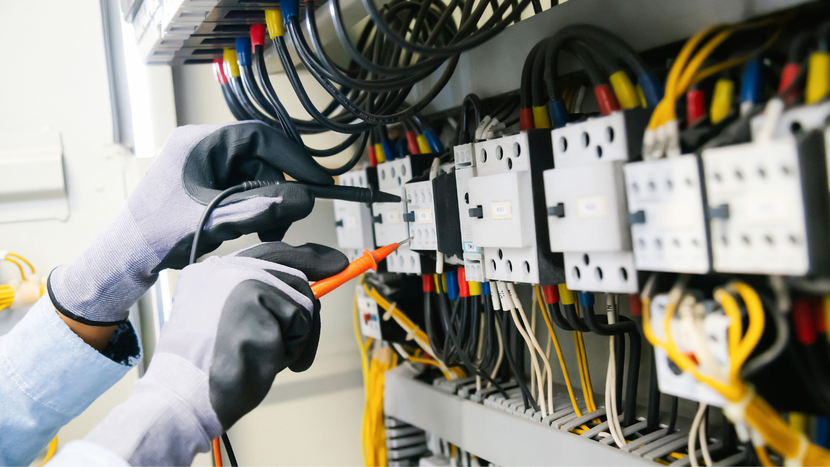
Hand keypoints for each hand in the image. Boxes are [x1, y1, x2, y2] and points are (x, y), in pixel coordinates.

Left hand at [49, 122, 330, 324]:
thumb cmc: (157, 234)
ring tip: (266, 232)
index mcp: (200, 142)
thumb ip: (261, 209)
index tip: (317, 180)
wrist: (128, 257)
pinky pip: (244, 188)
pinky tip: (253, 228)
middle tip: (288, 220)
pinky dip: (255, 208)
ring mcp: (205, 166)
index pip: (259, 136)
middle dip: (278, 190)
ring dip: (267, 203)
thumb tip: (304, 200)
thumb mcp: (216, 221)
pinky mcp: (207, 184)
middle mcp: (203, 148)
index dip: (293, 157)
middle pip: (260, 159)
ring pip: (255, 176)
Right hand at [84, 242, 347, 465]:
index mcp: (210, 273)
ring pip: (302, 300)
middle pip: (293, 271)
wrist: (182, 398)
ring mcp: (240, 282)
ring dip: (296, 337)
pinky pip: (301, 323)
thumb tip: (309, 293)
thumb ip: (258, 302)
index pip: (270, 253)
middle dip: (313, 299)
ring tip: (264, 356)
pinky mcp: (256, 302)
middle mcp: (224, 268)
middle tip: (318, 308)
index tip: (333, 262)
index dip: (307, 257)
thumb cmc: (207, 372)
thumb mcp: (228, 324)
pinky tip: (264, 360)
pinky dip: (294, 348)